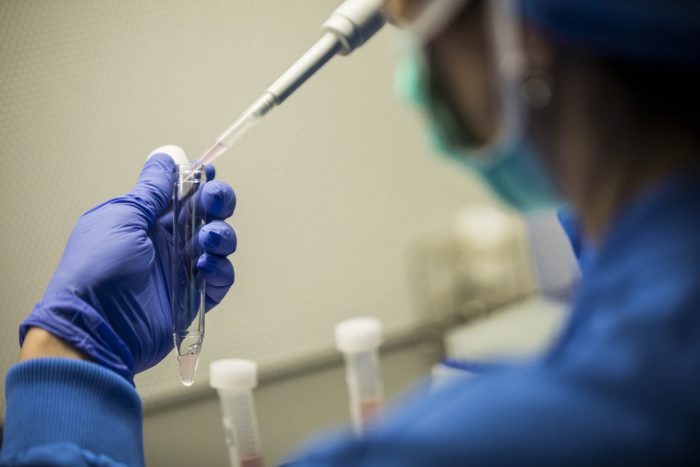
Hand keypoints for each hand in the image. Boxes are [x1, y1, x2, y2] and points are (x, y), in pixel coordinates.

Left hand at [20, 147, 236, 381]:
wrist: (96, 327)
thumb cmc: (98, 269)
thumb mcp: (122, 219)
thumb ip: (151, 191)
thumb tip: (166, 158)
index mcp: (146, 219)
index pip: (180, 193)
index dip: (199, 181)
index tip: (209, 171)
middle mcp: (166, 241)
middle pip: (207, 213)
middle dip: (218, 202)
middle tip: (214, 203)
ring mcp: (181, 269)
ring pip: (219, 242)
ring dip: (220, 235)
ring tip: (207, 241)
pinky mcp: (194, 297)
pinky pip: (219, 278)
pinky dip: (219, 270)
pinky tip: (204, 268)